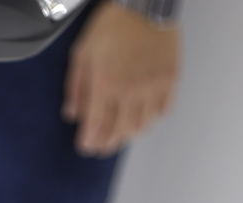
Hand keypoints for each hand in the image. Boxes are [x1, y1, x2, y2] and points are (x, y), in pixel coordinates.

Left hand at [62, 2, 179, 157]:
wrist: (144, 3)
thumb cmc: (112, 25)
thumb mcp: (82, 53)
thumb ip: (76, 86)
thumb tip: (72, 114)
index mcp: (105, 83)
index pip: (95, 125)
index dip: (88, 141)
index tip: (85, 147)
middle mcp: (130, 90)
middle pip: (119, 132)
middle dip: (107, 144)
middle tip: (101, 147)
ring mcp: (153, 86)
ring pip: (142, 126)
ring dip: (129, 134)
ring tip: (121, 133)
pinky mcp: (170, 79)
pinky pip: (163, 111)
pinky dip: (152, 117)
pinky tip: (143, 114)